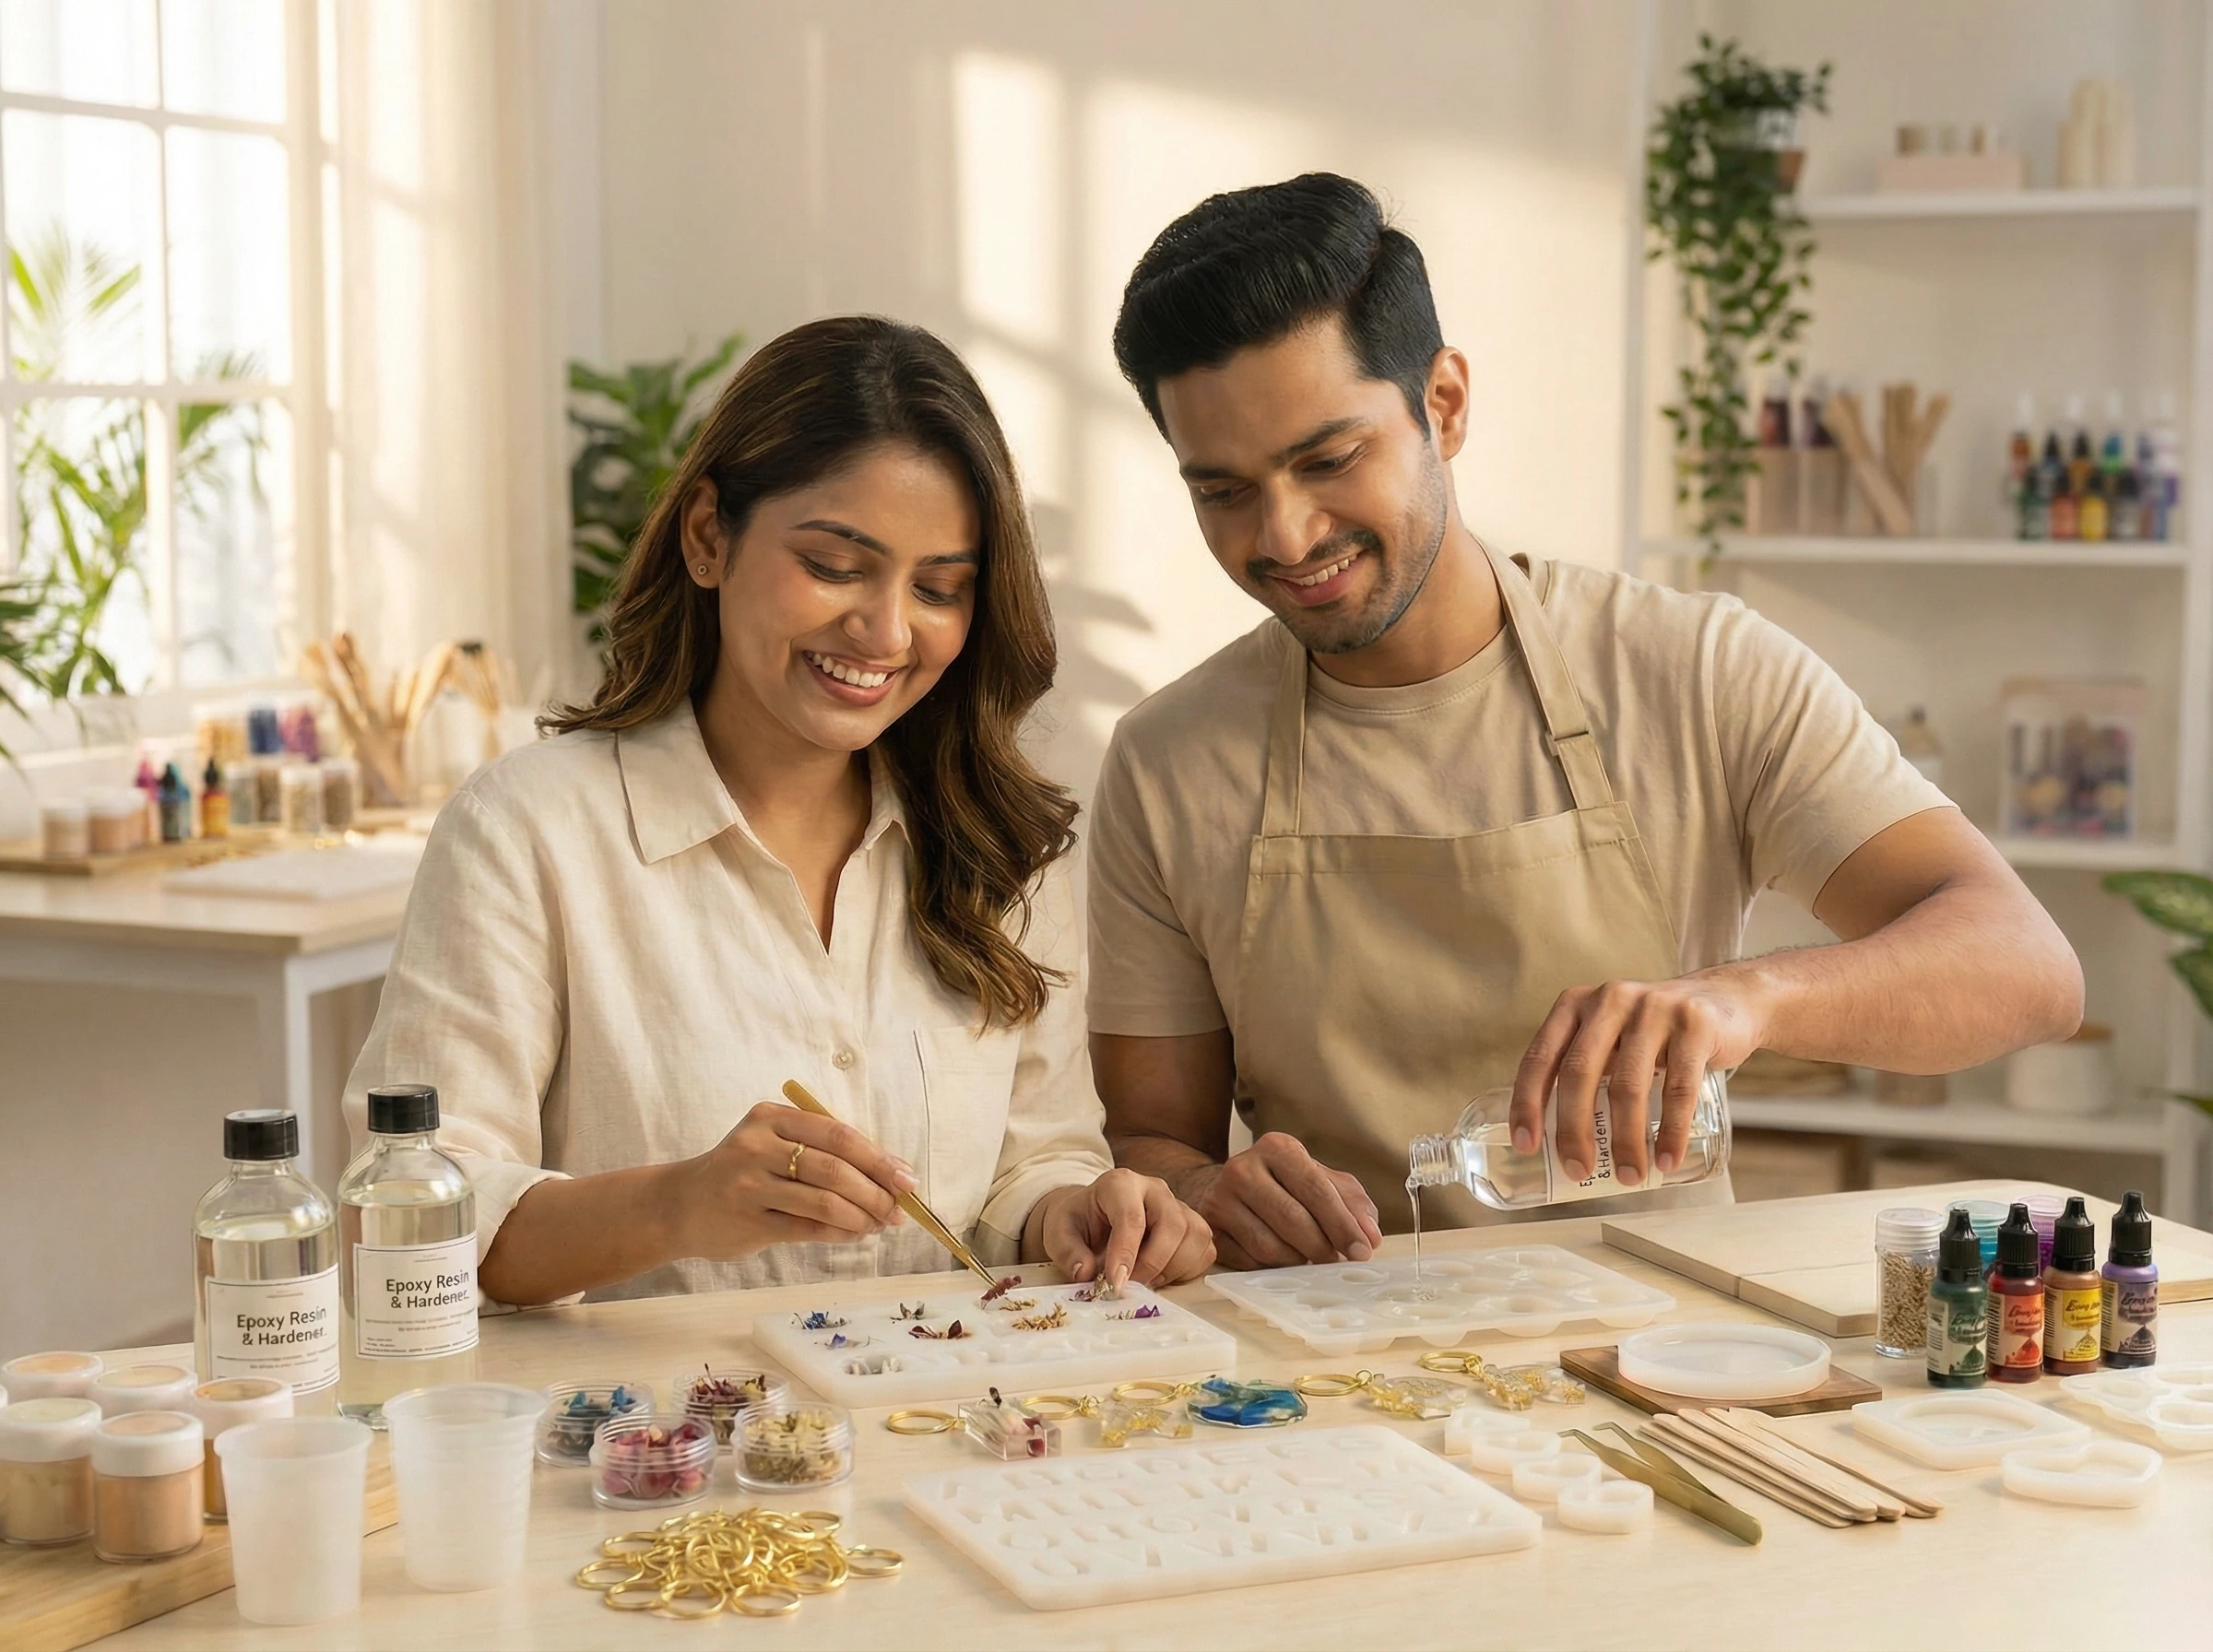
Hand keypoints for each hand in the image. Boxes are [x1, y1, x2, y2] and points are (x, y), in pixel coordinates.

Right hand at [665, 1102, 914, 1261]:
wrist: (679, 1205)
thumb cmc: (742, 1172)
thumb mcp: (773, 1144)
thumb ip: (823, 1151)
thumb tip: (892, 1173)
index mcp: (771, 1117)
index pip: (838, 1134)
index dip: (878, 1158)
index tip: (907, 1178)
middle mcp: (757, 1146)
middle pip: (834, 1168)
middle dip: (876, 1191)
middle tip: (898, 1210)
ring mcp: (749, 1185)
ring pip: (824, 1202)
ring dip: (861, 1216)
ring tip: (878, 1224)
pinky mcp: (748, 1222)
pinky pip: (807, 1229)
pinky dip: (839, 1233)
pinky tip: (854, 1234)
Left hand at [1028, 1170, 1214, 1290]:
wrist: (1091, 1216)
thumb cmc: (1078, 1222)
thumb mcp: (1058, 1233)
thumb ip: (1067, 1251)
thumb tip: (1084, 1272)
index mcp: (1120, 1184)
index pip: (1131, 1216)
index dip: (1126, 1253)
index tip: (1116, 1283)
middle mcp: (1154, 1189)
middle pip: (1173, 1224)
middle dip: (1154, 1263)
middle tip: (1131, 1286)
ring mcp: (1177, 1205)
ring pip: (1196, 1236)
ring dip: (1173, 1268)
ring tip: (1145, 1279)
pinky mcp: (1191, 1224)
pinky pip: (1204, 1249)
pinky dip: (1187, 1269)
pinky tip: (1161, 1274)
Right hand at [1175, 1133, 1381, 1269]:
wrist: (1224, 1187)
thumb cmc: (1283, 1185)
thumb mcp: (1320, 1180)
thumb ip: (1352, 1202)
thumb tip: (1369, 1237)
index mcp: (1278, 1148)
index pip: (1316, 1189)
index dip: (1342, 1225)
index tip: (1362, 1251)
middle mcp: (1243, 1168)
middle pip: (1293, 1219)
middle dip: (1323, 1248)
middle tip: (1338, 1262)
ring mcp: (1220, 1199)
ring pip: (1270, 1246)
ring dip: (1298, 1261)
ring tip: (1310, 1260)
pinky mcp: (1209, 1228)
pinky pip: (1249, 1261)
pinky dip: (1272, 1269)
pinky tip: (1282, 1262)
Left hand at [1510, 973, 1766, 1186]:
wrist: (1726, 1000)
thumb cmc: (1653, 1033)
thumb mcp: (1610, 1036)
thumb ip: (1584, 1069)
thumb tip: (1557, 1141)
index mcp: (1576, 1005)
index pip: (1541, 1057)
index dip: (1527, 1103)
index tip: (1526, 1145)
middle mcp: (1609, 1000)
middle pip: (1579, 1073)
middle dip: (1574, 1130)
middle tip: (1578, 1171)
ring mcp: (1653, 1009)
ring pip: (1628, 1086)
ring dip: (1626, 1141)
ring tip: (1629, 1177)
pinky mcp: (1695, 1026)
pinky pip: (1679, 1088)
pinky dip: (1672, 1132)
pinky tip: (1667, 1160)